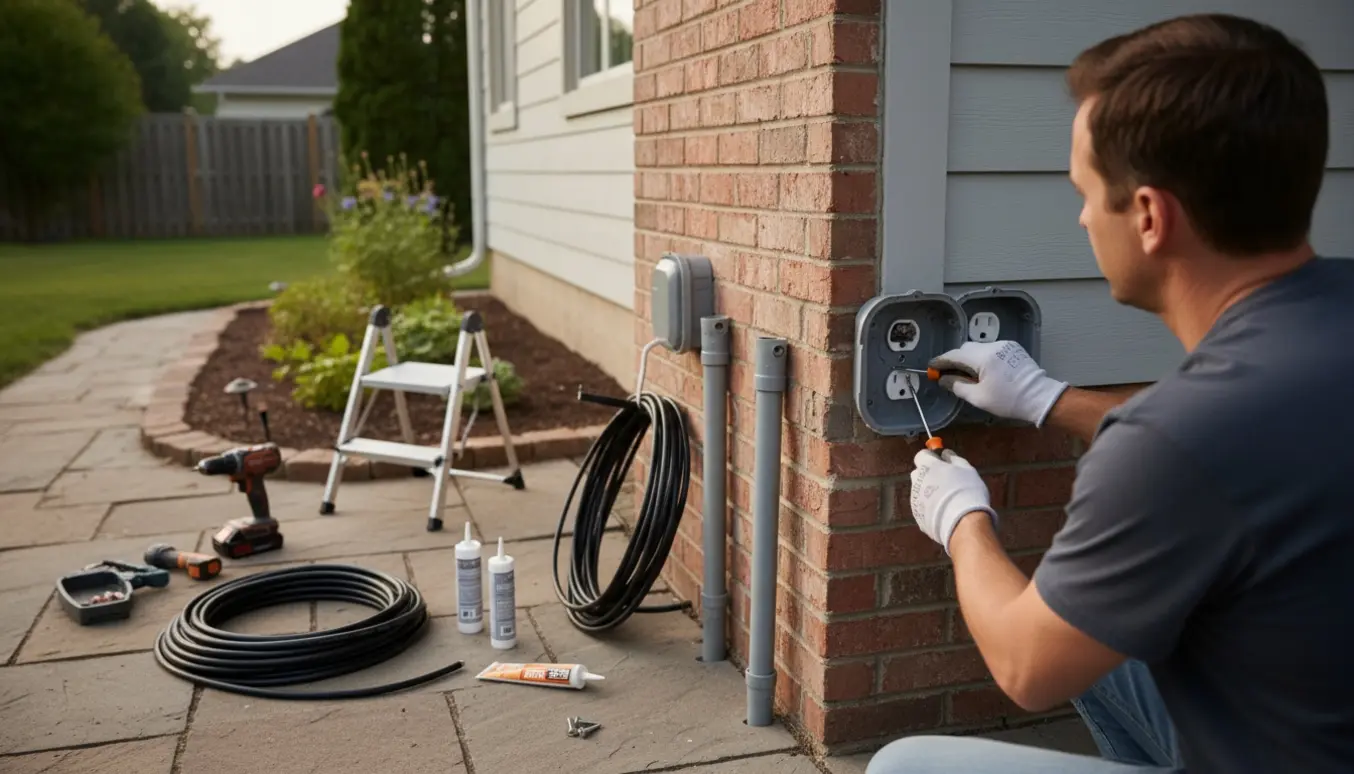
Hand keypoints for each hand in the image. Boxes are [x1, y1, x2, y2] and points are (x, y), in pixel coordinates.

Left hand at [909, 448, 998, 554]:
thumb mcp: (966, 469)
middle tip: (946, 481)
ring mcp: (915, 500)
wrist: (962, 522)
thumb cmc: (967, 491)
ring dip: (930, 492)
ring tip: (948, 500)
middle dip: (929, 475)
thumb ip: (954, 459)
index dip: (931, 458)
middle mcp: (917, 481)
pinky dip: (931, 508)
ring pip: (920, 491)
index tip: (942, 462)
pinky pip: (923, 508)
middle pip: (919, 473)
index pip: (921, 455)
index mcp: (927, 466)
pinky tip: (945, 512)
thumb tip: (946, 453)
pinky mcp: (918, 517)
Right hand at [928, 341, 1068, 426]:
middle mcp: (993, 346)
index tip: (931, 368)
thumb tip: (943, 379)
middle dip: (955, 360)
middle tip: (947, 374)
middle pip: (966, 349)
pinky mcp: (1012, 348)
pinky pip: (990, 349)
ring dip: (969, 359)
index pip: (955, 355)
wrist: (1040, 398)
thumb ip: (957, 386)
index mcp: (983, 358)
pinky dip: (982, 358)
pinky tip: (984, 371)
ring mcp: (1004, 345)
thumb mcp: (979, 398)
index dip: (941, 361)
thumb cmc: (1009, 401)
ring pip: (978, 348)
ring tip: (967, 375)